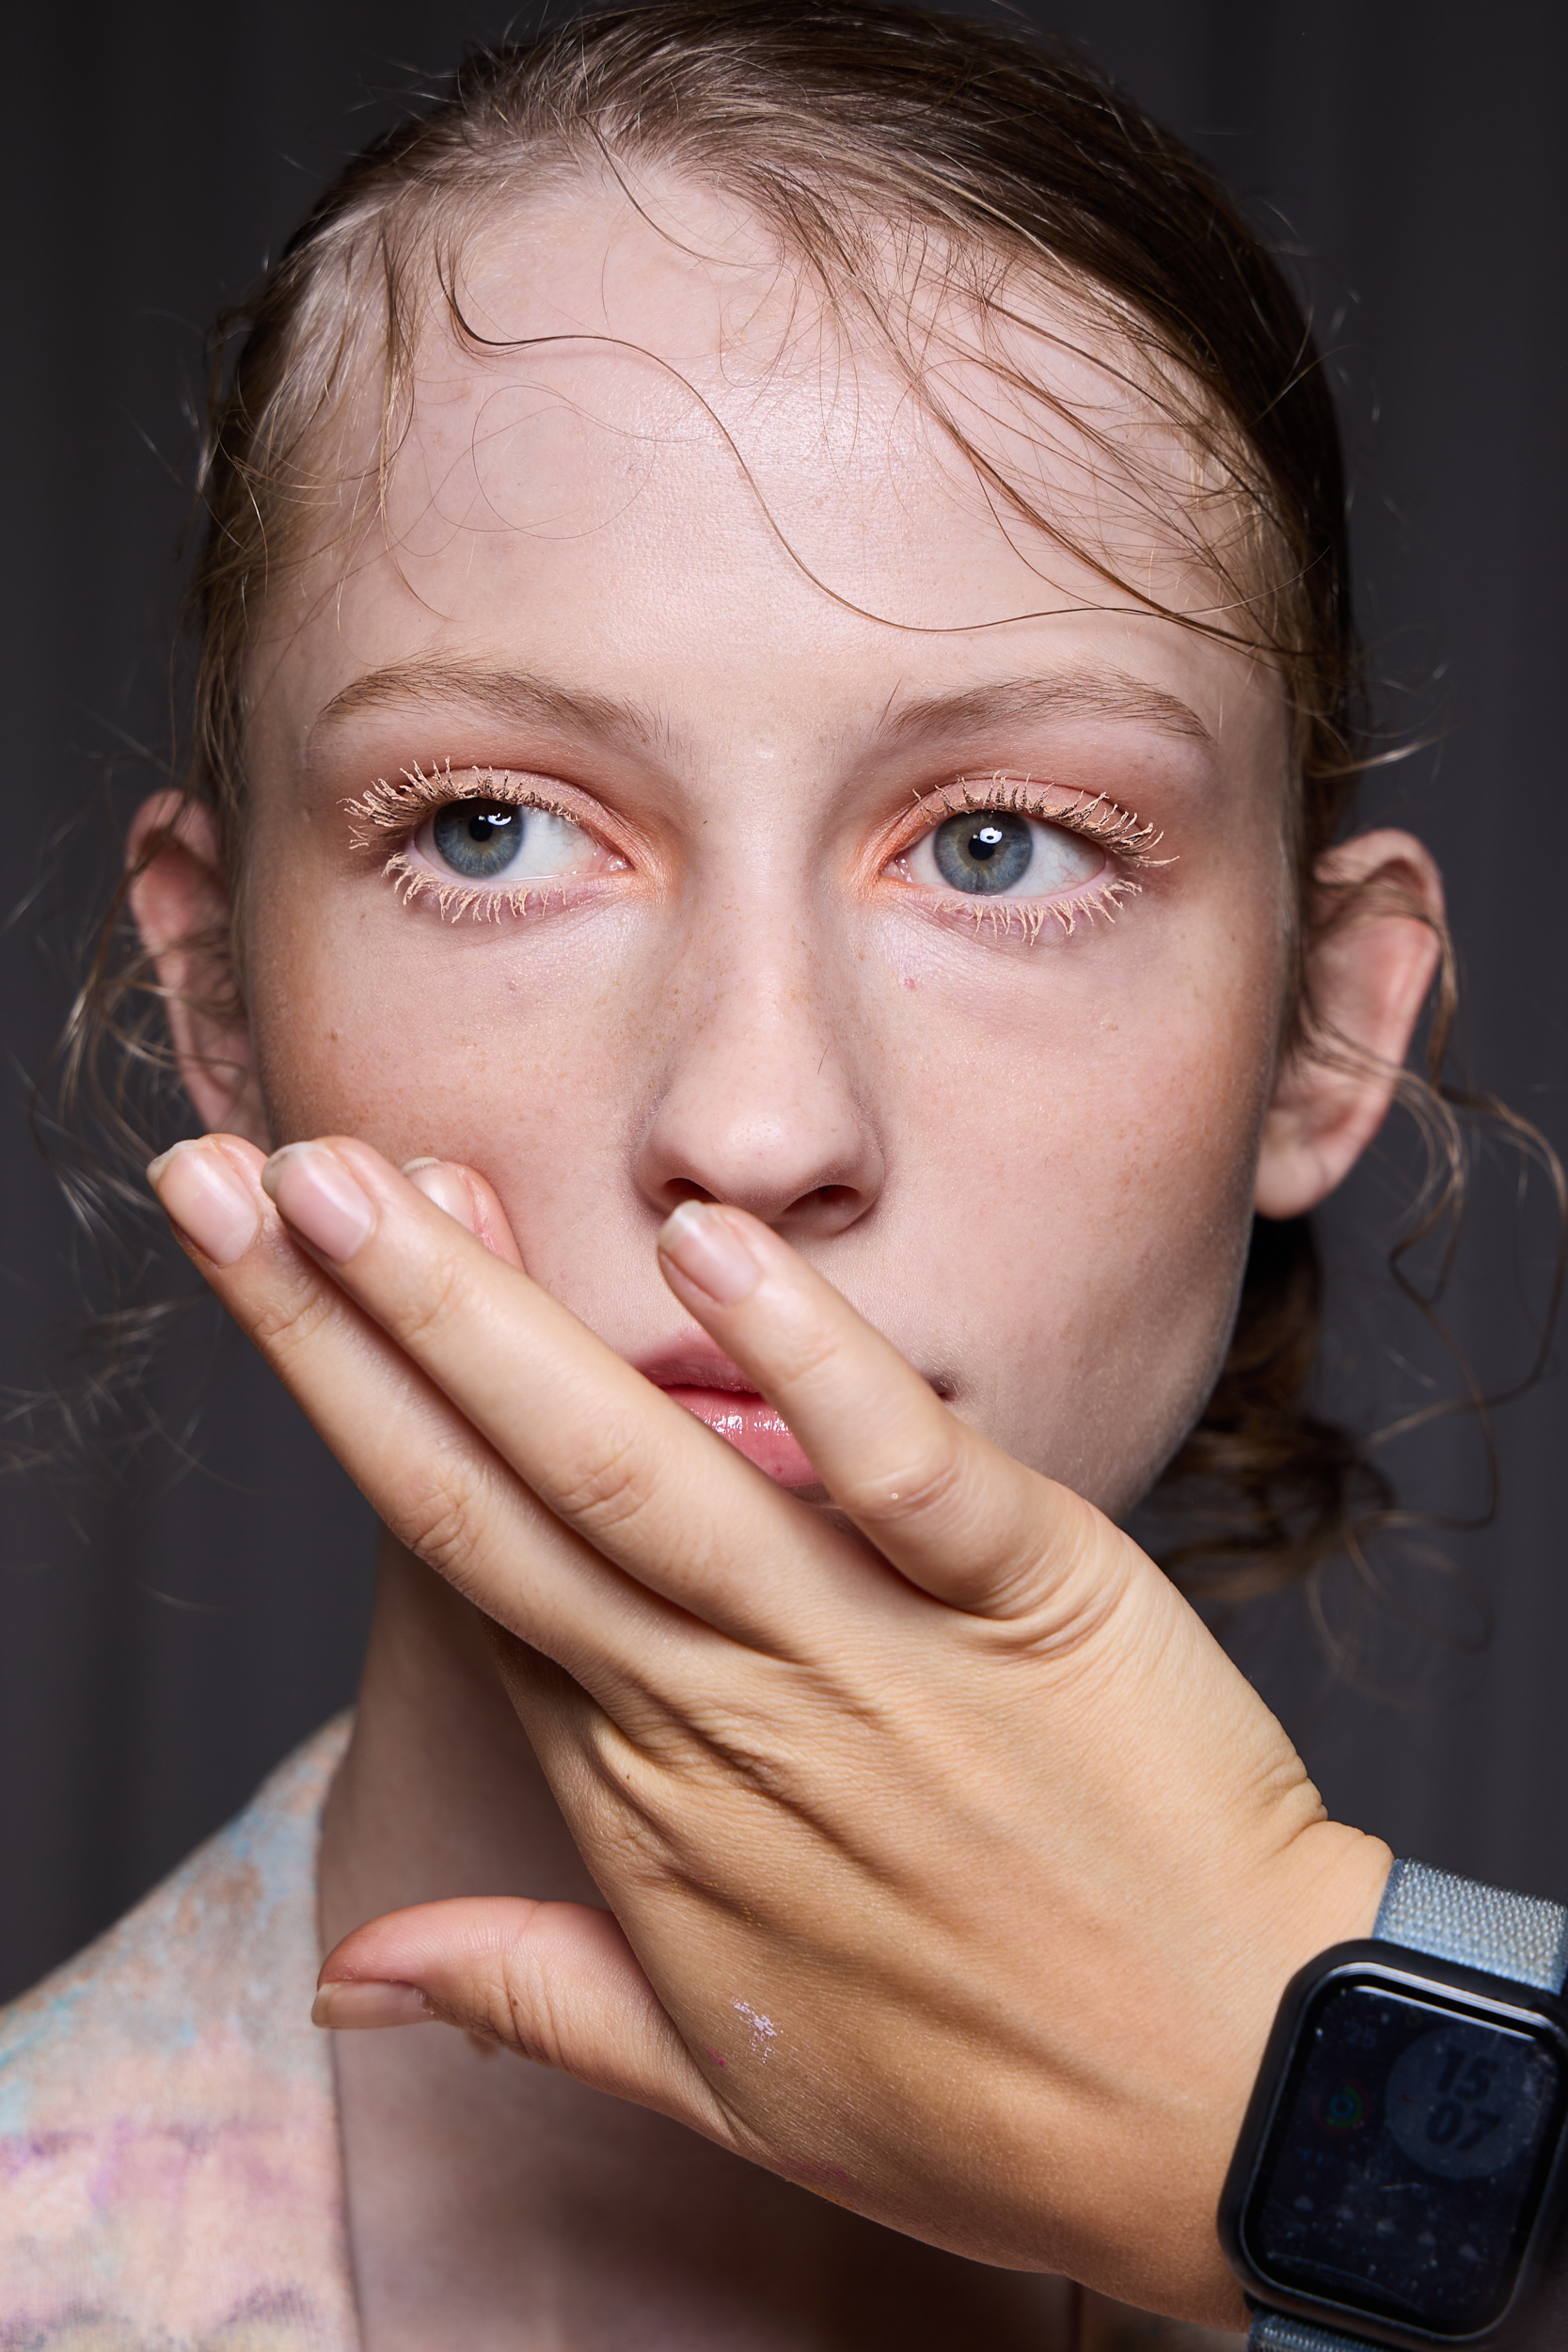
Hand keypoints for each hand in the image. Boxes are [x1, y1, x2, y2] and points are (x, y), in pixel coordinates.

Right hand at [148, 1133, 1390, 2325]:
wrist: (1239, 2114)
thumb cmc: (984, 2096)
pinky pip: (895, 1468)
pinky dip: (803, 1357)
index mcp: (643, 1785)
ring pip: (634, 1470)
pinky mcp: (1023, 1601)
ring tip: (369, 1179)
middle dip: (345, 1327)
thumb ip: (531, 1991)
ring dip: (484, 1318)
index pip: (460, 1555)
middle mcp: (718, 1705)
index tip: (276, 1262)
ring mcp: (864, 1653)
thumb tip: (345, 1973)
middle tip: (228, 1176)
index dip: (356, 1400)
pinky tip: (704, 1246)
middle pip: (493, 1491)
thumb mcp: (720, 2075)